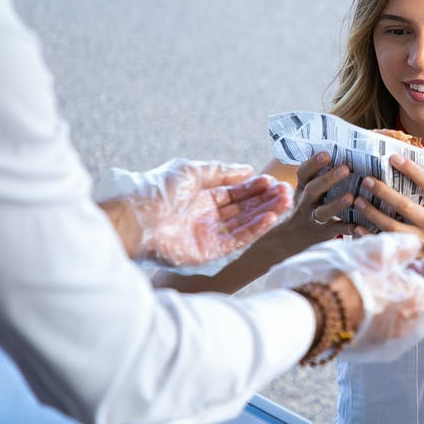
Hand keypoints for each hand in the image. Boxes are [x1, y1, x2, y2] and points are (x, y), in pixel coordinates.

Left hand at [99, 158, 292, 266]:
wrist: (136, 220)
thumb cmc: (158, 191)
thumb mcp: (191, 171)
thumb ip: (221, 172)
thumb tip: (247, 170)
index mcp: (200, 198)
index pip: (234, 193)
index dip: (254, 188)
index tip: (274, 181)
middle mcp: (206, 217)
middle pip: (243, 209)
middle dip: (265, 200)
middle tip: (286, 191)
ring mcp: (208, 236)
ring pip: (244, 224)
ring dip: (265, 213)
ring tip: (285, 202)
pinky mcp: (208, 253)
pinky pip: (237, 240)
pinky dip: (255, 229)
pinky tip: (270, 217)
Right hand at [263, 232, 423, 362]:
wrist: (307, 314)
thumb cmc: (344, 277)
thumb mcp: (377, 249)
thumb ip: (403, 246)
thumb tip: (413, 246)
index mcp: (419, 301)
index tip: (417, 259)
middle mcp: (411, 328)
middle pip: (423, 303)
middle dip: (412, 284)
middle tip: (393, 268)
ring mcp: (390, 345)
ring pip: (403, 317)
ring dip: (394, 299)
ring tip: (373, 283)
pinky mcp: (369, 352)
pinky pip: (383, 331)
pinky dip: (378, 316)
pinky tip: (359, 301)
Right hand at [282, 152, 359, 241]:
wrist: (293, 237)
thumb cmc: (310, 202)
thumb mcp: (308, 187)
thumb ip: (323, 171)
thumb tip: (354, 142)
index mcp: (303, 187)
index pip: (303, 173)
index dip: (312, 163)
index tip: (326, 154)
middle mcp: (306, 202)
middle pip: (313, 190)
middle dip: (328, 179)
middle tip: (345, 168)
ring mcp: (314, 218)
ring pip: (322, 212)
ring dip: (336, 204)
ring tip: (351, 196)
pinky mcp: (324, 232)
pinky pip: (336, 230)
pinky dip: (347, 227)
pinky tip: (359, 224)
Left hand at [351, 155, 423, 282]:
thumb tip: (406, 171)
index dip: (411, 169)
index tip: (393, 157)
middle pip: (405, 206)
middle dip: (383, 192)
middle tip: (366, 180)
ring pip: (393, 227)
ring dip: (373, 214)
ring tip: (358, 201)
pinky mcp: (414, 256)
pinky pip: (389, 245)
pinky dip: (371, 237)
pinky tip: (357, 228)